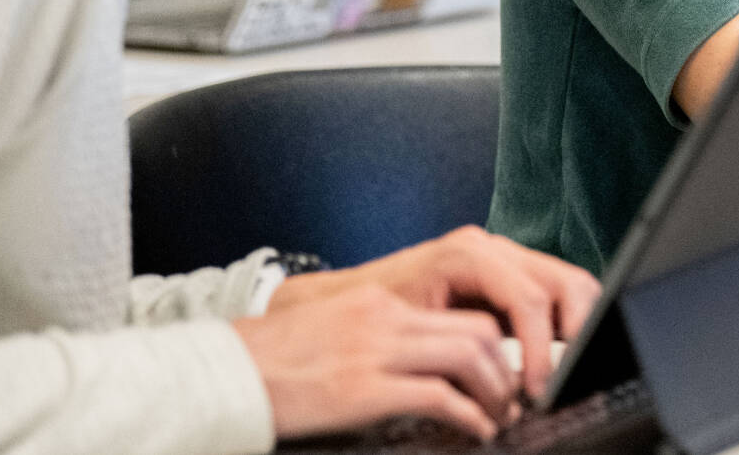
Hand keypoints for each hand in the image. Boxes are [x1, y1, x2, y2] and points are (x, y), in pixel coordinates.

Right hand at [235, 284, 517, 440]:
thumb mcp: (335, 333)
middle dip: (509, 368)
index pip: (463, 312)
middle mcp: (385, 320)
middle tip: (515, 398)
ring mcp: (375, 352)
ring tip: (500, 417)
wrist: (222, 374)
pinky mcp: (363, 390)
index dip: (499, 344)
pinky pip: (439, 397)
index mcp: (380, 305)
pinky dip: (469, 417)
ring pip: (470, 357)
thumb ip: (380, 340)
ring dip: (496, 392)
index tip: (509, 371)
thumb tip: (423, 370)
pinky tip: (476, 432)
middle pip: (478, 331)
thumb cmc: (274, 364)